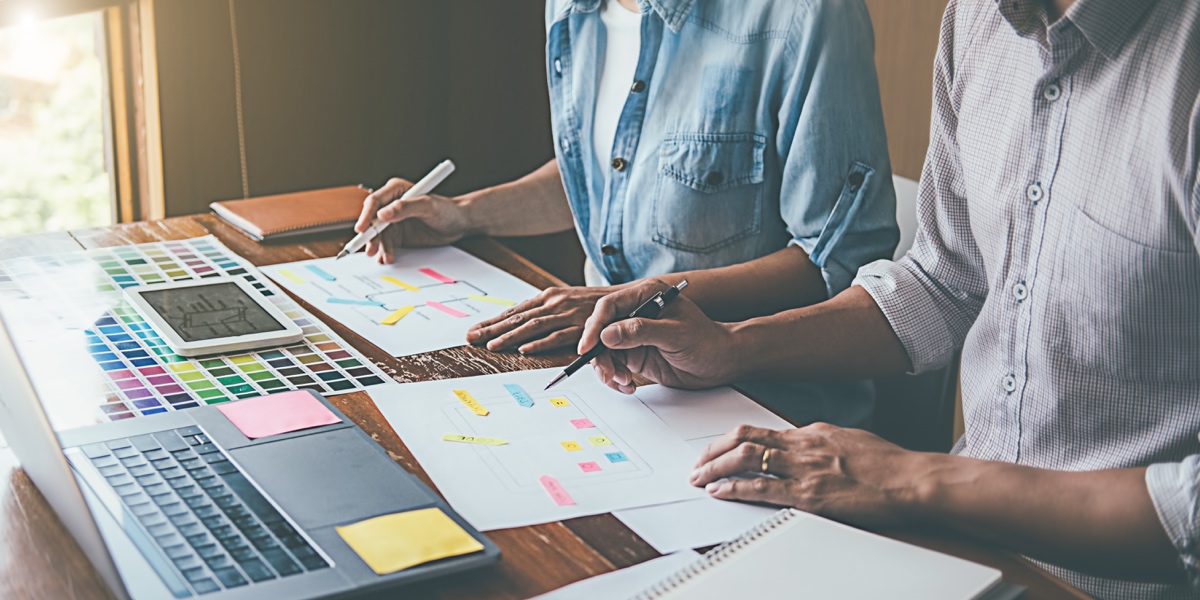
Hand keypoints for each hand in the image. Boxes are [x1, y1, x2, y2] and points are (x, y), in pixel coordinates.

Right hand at [355, 177, 473, 263]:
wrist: (459, 224)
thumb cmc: (447, 209)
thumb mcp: (428, 206)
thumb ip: (405, 208)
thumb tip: (383, 214)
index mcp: (396, 191)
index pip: (375, 202)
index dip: (366, 215)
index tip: (363, 228)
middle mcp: (391, 205)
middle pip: (372, 220)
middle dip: (370, 235)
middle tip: (370, 248)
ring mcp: (393, 221)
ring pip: (378, 235)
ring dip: (378, 246)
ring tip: (384, 257)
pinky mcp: (398, 235)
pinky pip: (386, 244)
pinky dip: (385, 252)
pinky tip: (387, 258)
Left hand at [466, 286, 614, 353]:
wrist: (627, 299)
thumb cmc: (594, 305)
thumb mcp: (567, 304)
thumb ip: (547, 313)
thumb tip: (522, 327)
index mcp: (549, 296)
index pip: (515, 310)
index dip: (493, 321)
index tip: (474, 331)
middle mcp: (555, 302)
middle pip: (518, 317)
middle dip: (493, 329)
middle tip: (471, 339)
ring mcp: (567, 313)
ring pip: (533, 326)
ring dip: (510, 337)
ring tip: (491, 347)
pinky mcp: (581, 327)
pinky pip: (558, 336)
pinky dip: (540, 343)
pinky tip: (524, 350)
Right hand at [578, 279, 740, 392]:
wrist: (720, 362)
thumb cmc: (706, 341)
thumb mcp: (675, 333)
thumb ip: (641, 331)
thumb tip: (608, 334)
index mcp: (645, 296)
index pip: (609, 307)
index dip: (594, 326)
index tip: (587, 347)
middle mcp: (635, 314)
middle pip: (601, 331)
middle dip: (599, 354)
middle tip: (609, 373)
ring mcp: (633, 336)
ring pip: (603, 351)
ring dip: (607, 369)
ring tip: (624, 381)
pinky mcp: (634, 355)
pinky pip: (613, 366)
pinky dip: (615, 378)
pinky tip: (628, 386)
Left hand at [689, 423, 926, 526]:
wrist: (912, 479)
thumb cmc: (890, 465)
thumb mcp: (851, 441)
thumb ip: (824, 444)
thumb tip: (807, 448)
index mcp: (813, 432)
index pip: (761, 430)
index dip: (732, 440)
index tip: (717, 449)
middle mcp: (804, 444)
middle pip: (744, 437)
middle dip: (714, 450)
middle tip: (697, 463)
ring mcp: (805, 468)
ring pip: (746, 458)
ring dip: (715, 468)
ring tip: (698, 477)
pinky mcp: (809, 493)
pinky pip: (762, 488)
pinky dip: (735, 489)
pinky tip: (720, 492)